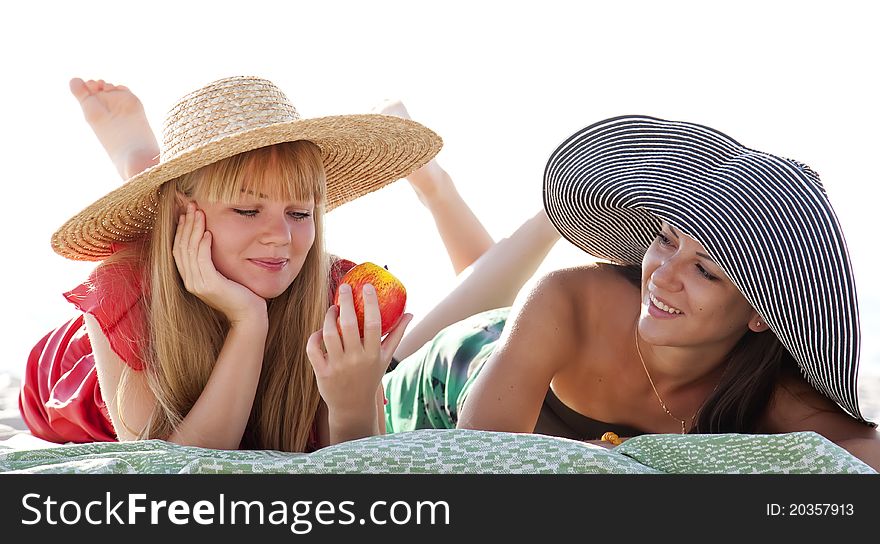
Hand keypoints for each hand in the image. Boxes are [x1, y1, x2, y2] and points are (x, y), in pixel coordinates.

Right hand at [172, 203, 266, 324]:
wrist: (249, 315)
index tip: (186, 213)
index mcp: (190, 279)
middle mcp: (190, 282)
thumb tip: (211, 238)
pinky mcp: (209, 285)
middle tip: (190, 206)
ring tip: (199, 213)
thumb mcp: (222, 275)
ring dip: (194, 229)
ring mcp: (198, 284)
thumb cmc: (240, 294)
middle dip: (185, 224)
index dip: (181, 230)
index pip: (178, 250)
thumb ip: (212, 262)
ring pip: (189, 251)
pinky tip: (208, 233)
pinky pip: (202, 260)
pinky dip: (203, 245)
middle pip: (180, 247)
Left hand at [306, 282, 411, 434]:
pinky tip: (321, 330)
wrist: (353, 406)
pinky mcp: (322, 372)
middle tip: (344, 288)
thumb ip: (396, 335)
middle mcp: (355, 359)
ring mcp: (337, 366)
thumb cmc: (370, 377)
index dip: (370, 303)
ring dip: (329, 317)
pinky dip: (315, 335)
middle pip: (348, 324)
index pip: (373, 323)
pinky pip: (314, 348)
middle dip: (345, 302)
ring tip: (333, 308)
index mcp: (373, 354)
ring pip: (329, 333)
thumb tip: (410, 314)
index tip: (367, 287)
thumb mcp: (385, 359)